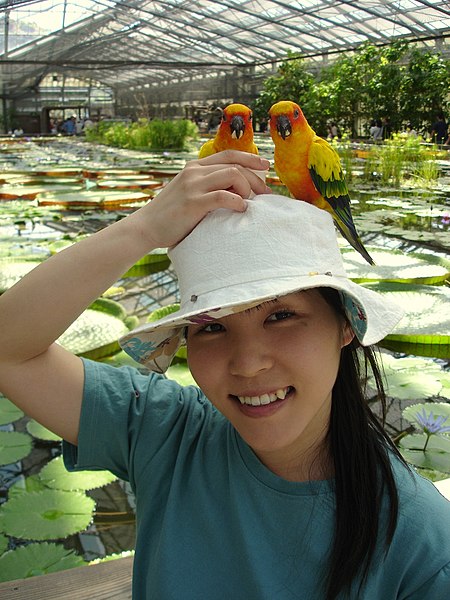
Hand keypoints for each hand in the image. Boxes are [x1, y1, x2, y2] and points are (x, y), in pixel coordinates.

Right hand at [135, 150, 270, 248]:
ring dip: (247, 189)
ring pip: (233, 175)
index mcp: (194, 167)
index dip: (250, 158)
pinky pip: (224, 196)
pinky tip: (241, 210)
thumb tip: (235, 190)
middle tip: (265, 194)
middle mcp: (194, 171)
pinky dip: (238, 202)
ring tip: (249, 203)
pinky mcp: (193, 202)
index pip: (229, 155)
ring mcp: (193, 186)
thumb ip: (207, 186)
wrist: (146, 227)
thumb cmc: (171, 215)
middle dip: (255, 178)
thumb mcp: (188, 192)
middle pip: (235, 165)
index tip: (265, 166)